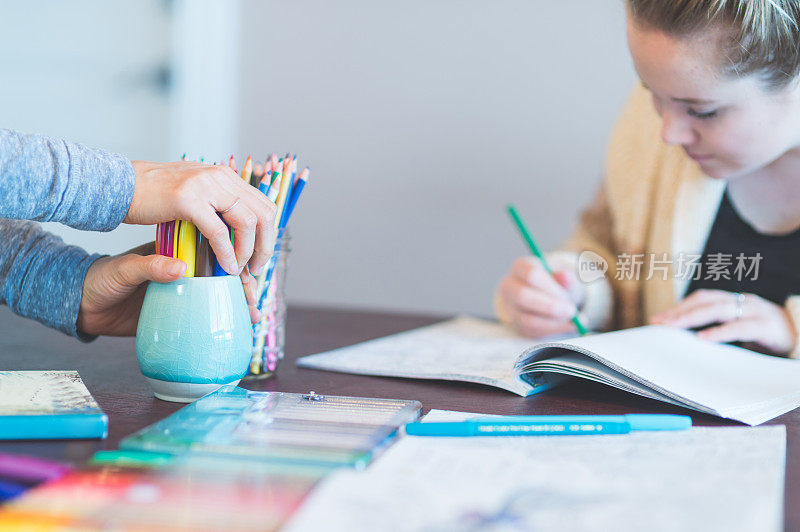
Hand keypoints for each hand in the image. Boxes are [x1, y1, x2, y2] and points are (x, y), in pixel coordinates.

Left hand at [77, 243, 261, 336]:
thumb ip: (149, 267)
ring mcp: (185, 294)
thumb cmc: (102, 280)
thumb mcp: (124, 270)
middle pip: (224, 275)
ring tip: (254, 314)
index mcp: (176, 253)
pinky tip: (242, 326)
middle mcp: (186, 272)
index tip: (245, 270)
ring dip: (240, 303)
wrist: (84, 307)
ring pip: (221, 296)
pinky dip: (225, 321)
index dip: (232, 259)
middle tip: (252, 297)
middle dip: (244, 284)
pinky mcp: (180, 314)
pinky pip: (208, 316)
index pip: (211, 252)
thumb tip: (180, 268)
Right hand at [125, 161, 277, 275]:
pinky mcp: (188, 200)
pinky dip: (226, 252)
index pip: (265, 205)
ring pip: (246, 222)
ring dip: (247, 251)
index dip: (268, 234)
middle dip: (264, 245)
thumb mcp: (195, 192)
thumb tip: (240, 230)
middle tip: (255, 268)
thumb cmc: (155, 196)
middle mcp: (220, 177)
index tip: (260, 256)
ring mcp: (205, 186)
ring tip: (238, 270)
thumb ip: (217, 205)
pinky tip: (225, 267)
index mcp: (226, 176)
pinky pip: (218, 231)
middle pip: (263, 213)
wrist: (120, 185)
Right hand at [496, 257, 583, 336]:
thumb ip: (567, 278)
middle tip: (571, 312)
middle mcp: (509, 285)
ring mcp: (509, 306)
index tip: (568, 298)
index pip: (530, 274)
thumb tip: (564, 275)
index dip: (550, 287)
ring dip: (552, 323)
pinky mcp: (514, 323)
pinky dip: (550, 331)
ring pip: (525, 318)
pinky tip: (566, 327)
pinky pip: (530, 331)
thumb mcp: (566, 279)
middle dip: (549, 307)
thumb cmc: (556, 284)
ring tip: (573, 322)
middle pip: (522, 296)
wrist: (548, 297)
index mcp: (521, 266)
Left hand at [650, 289, 797, 355]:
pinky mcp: (767, 327)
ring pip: (719, 309)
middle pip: (706, 300)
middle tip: (659, 323)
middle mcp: (743, 301)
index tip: (659, 319)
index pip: (702, 298)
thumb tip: (689, 339)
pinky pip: (740, 326)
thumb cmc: (769, 336)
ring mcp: (755, 311)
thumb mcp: (742, 329)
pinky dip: (720, 331)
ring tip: (673, 327)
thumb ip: (721, 328)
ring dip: (692, 317)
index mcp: (736, 300)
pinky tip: (703, 338)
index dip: (680, 306)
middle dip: (680, 311)